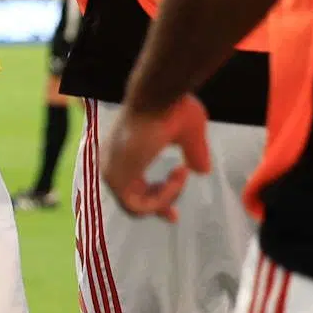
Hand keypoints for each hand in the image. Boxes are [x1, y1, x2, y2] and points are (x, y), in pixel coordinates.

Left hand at [102, 96, 212, 220]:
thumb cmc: (172, 109)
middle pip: (132, 201)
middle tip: (175, 214)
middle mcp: (112, 163)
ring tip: (180, 173)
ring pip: (137, 206)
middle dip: (159, 206)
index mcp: (123, 152)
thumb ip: (193, 153)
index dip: (153, 202)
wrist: (159, 96)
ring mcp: (110, 170)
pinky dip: (162, 199)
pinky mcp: (115, 177)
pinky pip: (138, 206)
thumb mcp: (190, 135)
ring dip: (166, 197)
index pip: (130, 188)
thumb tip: (202, 170)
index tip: (173, 216)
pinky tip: (176, 177)